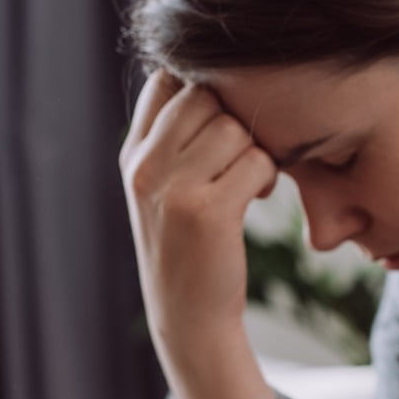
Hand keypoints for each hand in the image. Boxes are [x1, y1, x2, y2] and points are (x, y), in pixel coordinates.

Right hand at [118, 69, 277, 398]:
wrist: (190, 318)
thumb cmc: (189, 250)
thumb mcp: (164, 190)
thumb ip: (176, 139)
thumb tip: (213, 83)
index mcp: (133, 155)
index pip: (166, 80)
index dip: (203, 91)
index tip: (220, 127)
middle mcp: (145, 166)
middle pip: (204, 95)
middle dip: (234, 120)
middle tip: (240, 158)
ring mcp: (173, 188)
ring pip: (233, 127)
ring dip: (254, 150)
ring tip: (248, 182)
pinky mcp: (207, 212)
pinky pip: (255, 161)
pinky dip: (265, 175)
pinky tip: (255, 198)